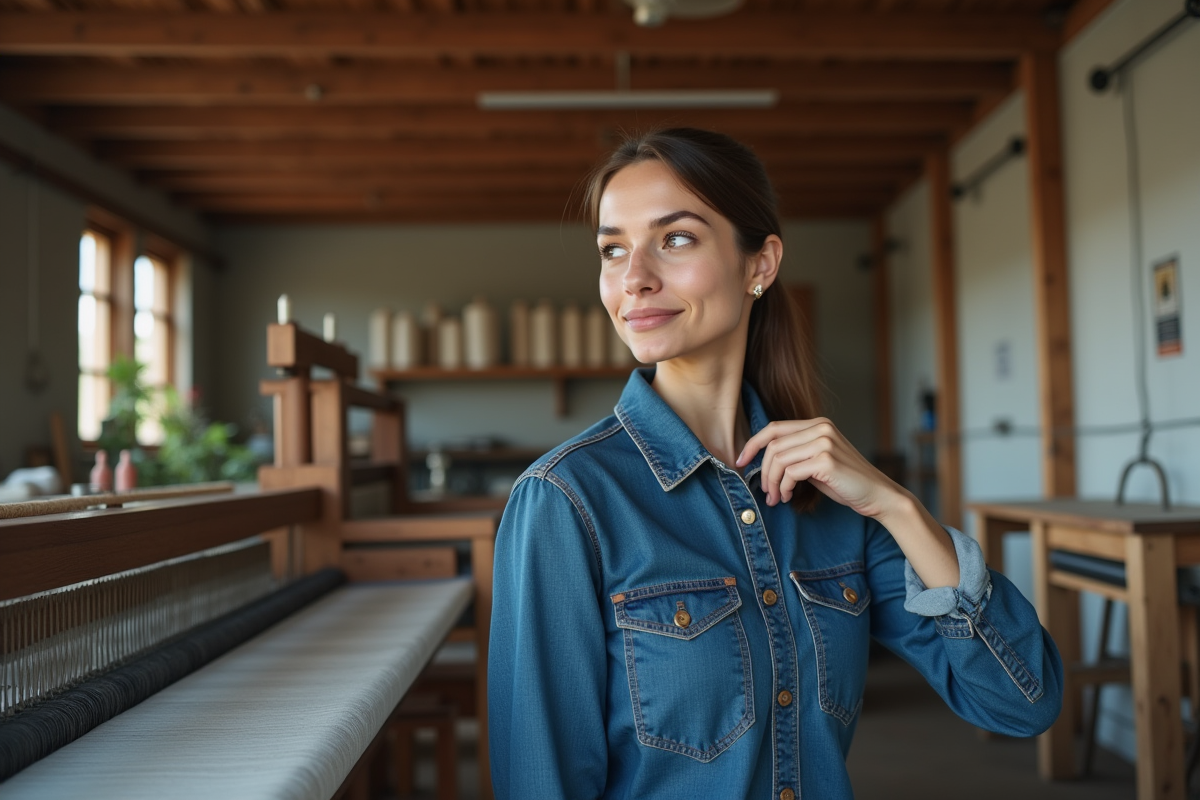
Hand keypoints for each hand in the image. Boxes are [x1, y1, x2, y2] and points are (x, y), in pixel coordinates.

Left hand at [735, 418, 905, 517]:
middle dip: (762, 471)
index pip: (774, 428)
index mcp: (818, 424)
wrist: (878, 495)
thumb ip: (795, 455)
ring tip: (776, 498)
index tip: (740, 461)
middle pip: (773, 445)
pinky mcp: (826, 460)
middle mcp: (821, 427)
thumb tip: (762, 462)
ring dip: (772, 482)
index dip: (752, 444)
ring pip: (778, 459)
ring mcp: (824, 442)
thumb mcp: (816, 462)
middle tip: (765, 491)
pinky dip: (785, 487)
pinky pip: (790, 472)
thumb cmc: (845, 482)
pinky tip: (789, 497)